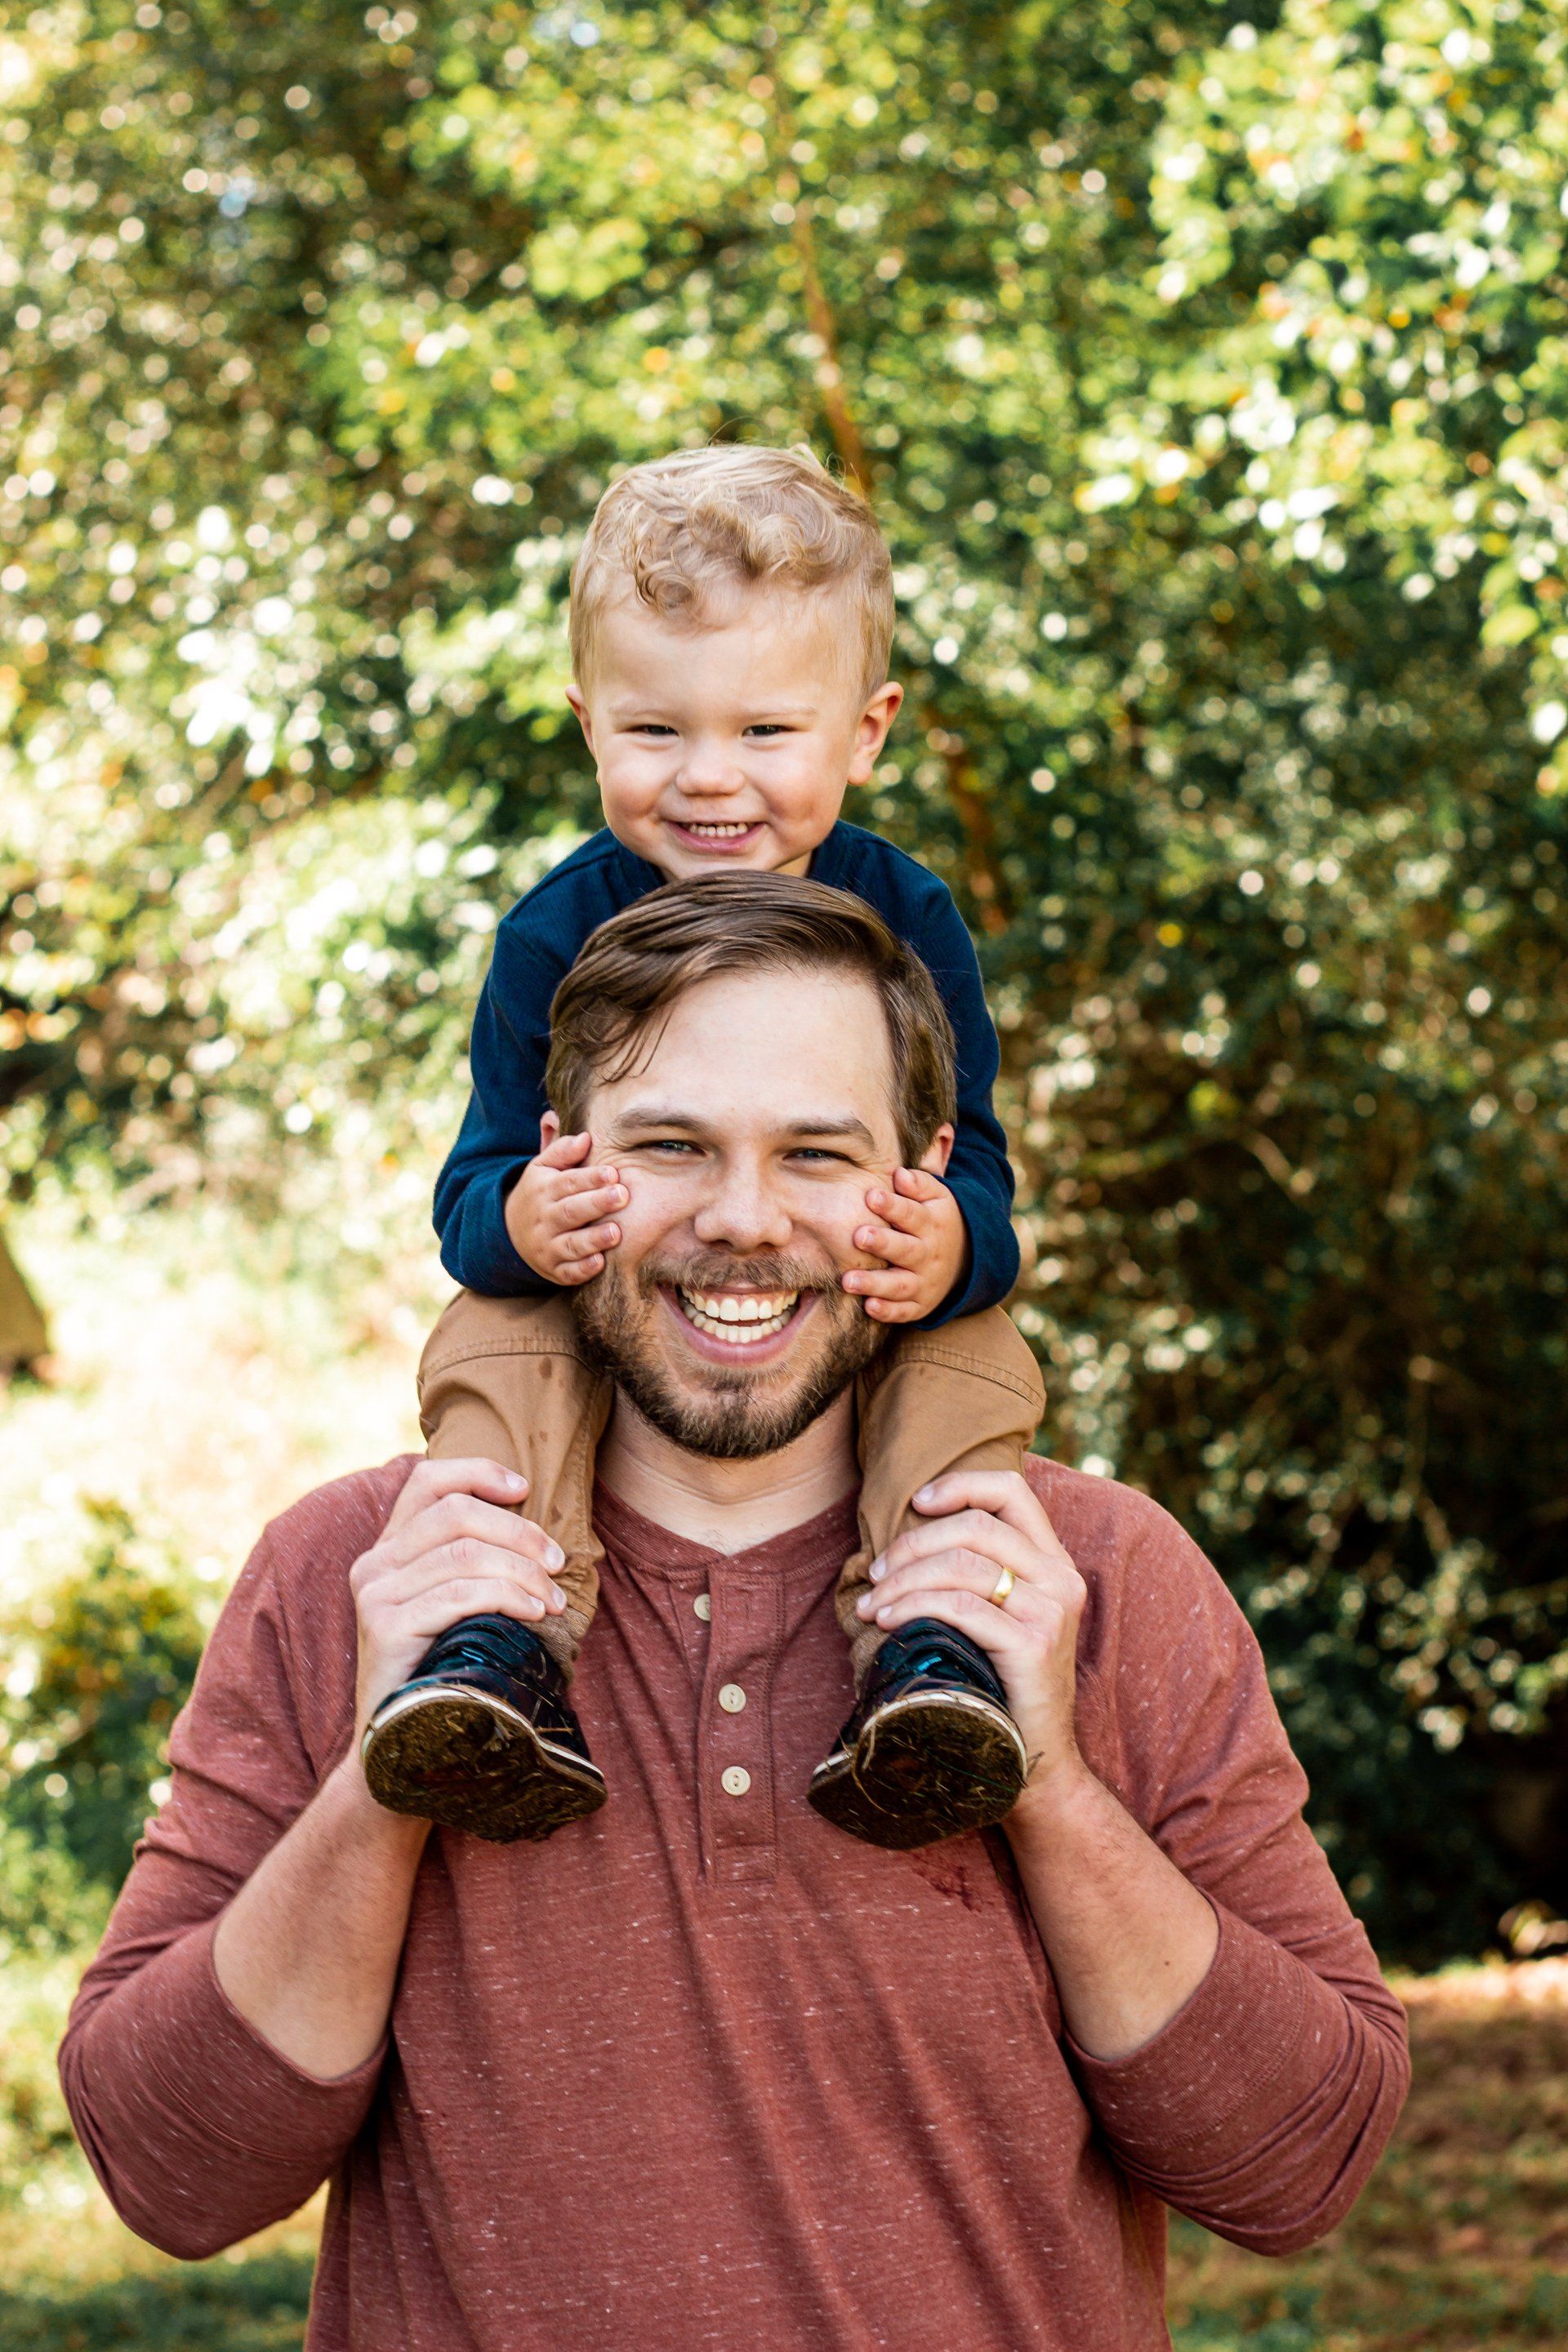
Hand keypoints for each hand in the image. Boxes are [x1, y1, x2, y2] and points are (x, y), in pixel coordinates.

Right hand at [348, 1457, 568, 1749]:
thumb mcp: (459, 1608)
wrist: (401, 1745)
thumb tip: (545, 1539)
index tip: (525, 1487)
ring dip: (522, 1571)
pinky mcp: (383, 1627)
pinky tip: (533, 1612)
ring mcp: (375, 1594)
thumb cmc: (446, 1671)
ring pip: (463, 1553)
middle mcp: (375, 1563)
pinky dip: (506, 1596)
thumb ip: (477, 1565)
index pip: (428, 1481)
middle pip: (455, 1512)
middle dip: (518, 1531)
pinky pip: (458, 1595)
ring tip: (553, 1598)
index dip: (478, 1473)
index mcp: (391, 1548)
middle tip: (557, 1563)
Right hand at [503, 1110, 627, 1284]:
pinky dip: (582, 1270)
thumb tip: (586, 1138)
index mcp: (543, 1190)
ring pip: (570, 1244)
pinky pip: (567, 1272)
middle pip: (570, 1212)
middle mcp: (544, 1219)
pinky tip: (599, 1263)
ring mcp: (547, 1247)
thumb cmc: (539, 1194)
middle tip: (622, 1196)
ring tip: (616, 1232)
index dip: (590, 1178)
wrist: (509, 1232)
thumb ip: (562, 1152)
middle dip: (596, 1204)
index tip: (612, 1173)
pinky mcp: (553, 1269)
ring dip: (593, 1240)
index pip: (567, 1183)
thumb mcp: (542, 1168)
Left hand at [841, 1167, 967, 1322]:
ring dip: (875, 1284)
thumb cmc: (936, 1220)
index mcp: (932, 1224)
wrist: (966, 1259)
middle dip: (883, 1244)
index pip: (912, 1214)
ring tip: (848, 1280)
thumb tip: (899, 1174)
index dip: (893, 1206)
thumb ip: (919, 1184)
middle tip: (859, 1236)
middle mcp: (929, 1255)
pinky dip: (888, 1311)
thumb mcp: (938, 1197)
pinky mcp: (919, 1305)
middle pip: (906, 1250)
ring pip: (901, 1285)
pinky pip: (904, 1311)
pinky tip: (868, 1306)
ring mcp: (925, 1282)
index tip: (872, 1196)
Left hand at [855, 1469, 1086, 1796]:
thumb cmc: (1000, 1683)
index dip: (960, 1485)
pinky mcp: (1033, 1645)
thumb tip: (906, 1543)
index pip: (1012, 1491)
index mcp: (1054, 1562)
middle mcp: (1060, 1578)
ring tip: (872, 1604)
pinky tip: (887, 1622)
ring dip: (903, 1580)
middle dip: (912, 1544)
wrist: (1033, 1758)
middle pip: (975, 1526)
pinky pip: (960, 1607)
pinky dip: (913, 1607)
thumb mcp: (1000, 1617)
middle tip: (876, 1572)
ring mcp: (1051, 1611)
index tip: (916, 1501)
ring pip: (961, 1565)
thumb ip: (977, 1574)